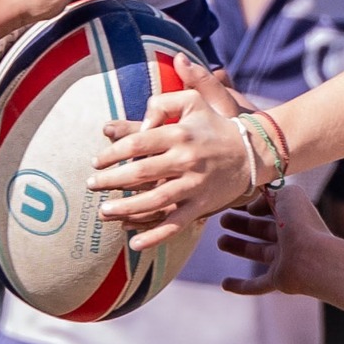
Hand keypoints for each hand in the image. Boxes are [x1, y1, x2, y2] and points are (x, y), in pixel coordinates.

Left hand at [91, 55, 258, 249]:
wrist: (252, 151)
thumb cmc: (216, 125)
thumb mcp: (194, 100)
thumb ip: (164, 101)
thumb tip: (142, 118)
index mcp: (179, 133)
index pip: (136, 143)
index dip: (112, 153)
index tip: (96, 161)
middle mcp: (185, 159)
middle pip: (139, 172)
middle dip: (110, 180)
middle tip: (91, 185)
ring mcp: (193, 185)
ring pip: (154, 200)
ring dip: (125, 208)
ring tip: (103, 212)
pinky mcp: (201, 205)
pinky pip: (175, 223)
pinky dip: (155, 235)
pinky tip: (134, 243)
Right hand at [217, 186, 331, 297]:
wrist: (313, 258)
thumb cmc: (302, 224)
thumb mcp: (287, 195)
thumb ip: (270, 194)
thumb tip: (253, 208)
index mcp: (294, 218)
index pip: (272, 210)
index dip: (254, 207)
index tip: (236, 205)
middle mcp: (290, 239)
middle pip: (262, 231)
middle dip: (242, 225)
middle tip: (223, 220)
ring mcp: (285, 261)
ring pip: (258, 253)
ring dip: (239, 248)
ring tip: (220, 242)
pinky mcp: (279, 281)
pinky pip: (257, 285)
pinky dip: (241, 286)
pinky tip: (225, 284)